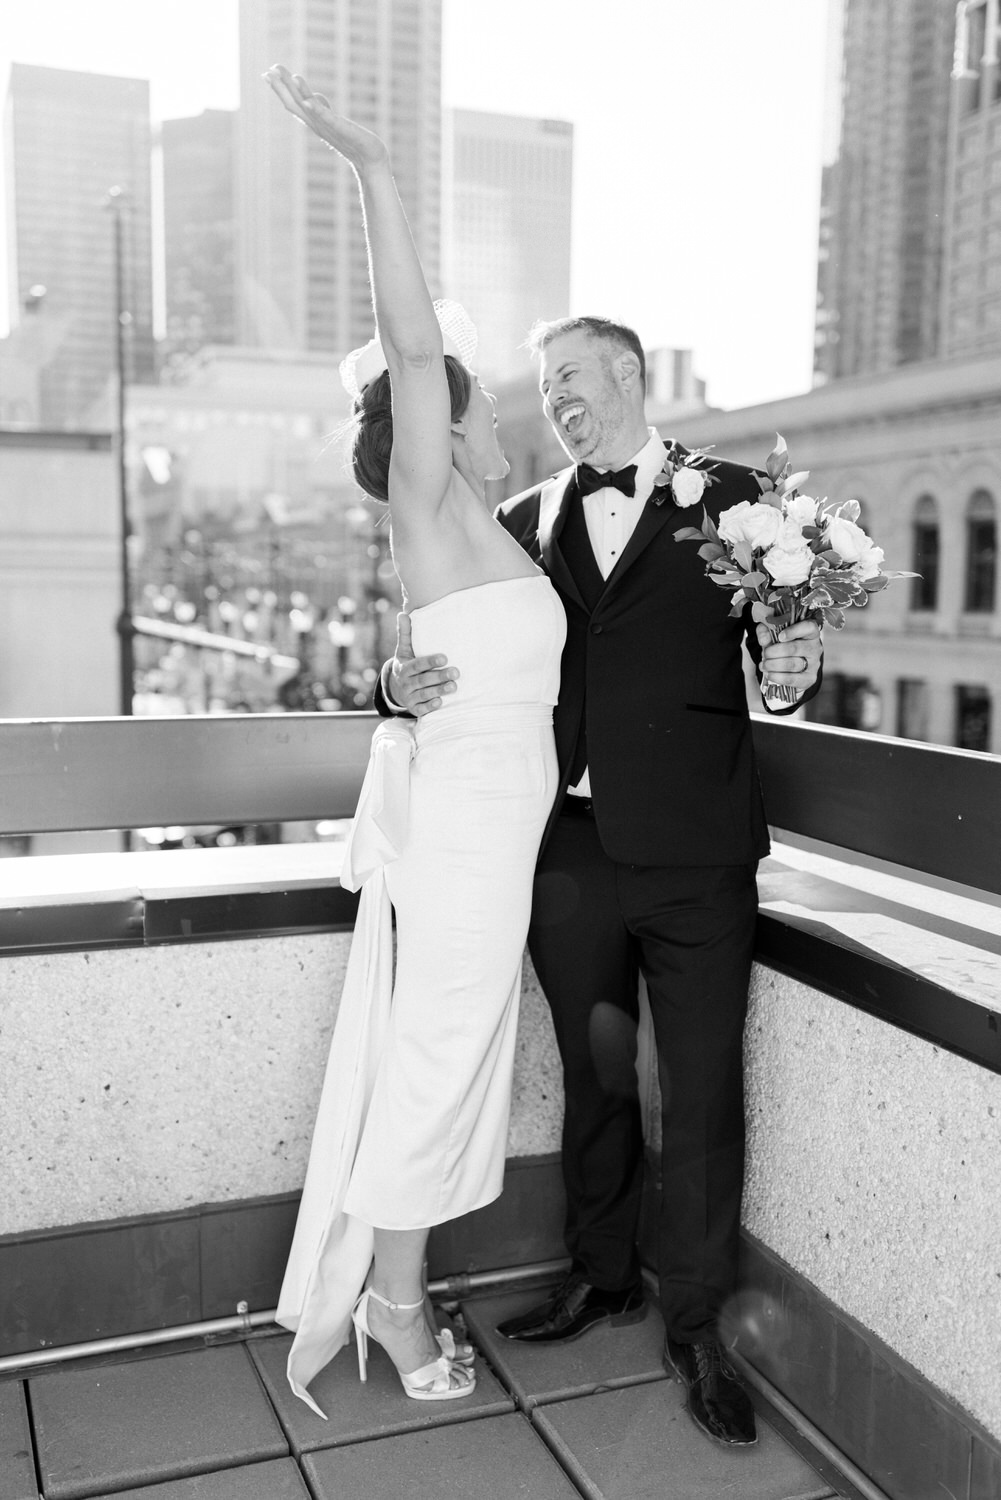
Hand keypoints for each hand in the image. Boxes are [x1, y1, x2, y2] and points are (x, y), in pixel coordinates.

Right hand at [263, 65, 388, 171]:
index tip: (266, 73)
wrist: (371, 159)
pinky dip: (316, 110)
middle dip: (282, 87)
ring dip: (298, 92)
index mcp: (314, 122)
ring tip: (289, 76)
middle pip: (295, 104)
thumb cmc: (353, 140)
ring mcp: (328, 127)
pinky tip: (308, 101)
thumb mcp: (332, 120)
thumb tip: (312, 96)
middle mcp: (317, 124)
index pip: (293, 103)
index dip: (279, 89)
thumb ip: (321, 108)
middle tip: (268, 70)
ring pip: (308, 108)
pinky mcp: (341, 129)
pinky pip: (326, 118)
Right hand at [388, 613, 457, 717]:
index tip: (445, 657)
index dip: (430, 662)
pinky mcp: (414, 708)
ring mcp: (409, 697)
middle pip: (423, 680)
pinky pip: (421, 710)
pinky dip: (430, 706)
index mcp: (404, 667)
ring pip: (424, 694)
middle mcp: (405, 683)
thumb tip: (403, 613)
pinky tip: (441, 702)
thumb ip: (405, 634)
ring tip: (454, 686)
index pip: (417, 664)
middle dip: (439, 677)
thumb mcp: (404, 650)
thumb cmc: (407, 665)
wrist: (396, 689)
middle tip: (456, 672)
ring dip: (439, 691)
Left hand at [756, 616, 822, 697]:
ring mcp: (814, 664)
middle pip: (795, 648)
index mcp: (810, 632)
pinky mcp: (810, 678)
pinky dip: (778, 677)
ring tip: (763, 665)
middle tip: (764, 654)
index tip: (780, 636)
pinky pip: (793, 679)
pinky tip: (769, 674)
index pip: (808, 627)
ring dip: (774, 665)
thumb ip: (766, 631)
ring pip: (793, 664)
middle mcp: (815, 647)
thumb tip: (764, 639)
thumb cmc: (782, 645)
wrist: (788, 666)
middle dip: (774, 652)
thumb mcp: (772, 634)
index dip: (794, 631)